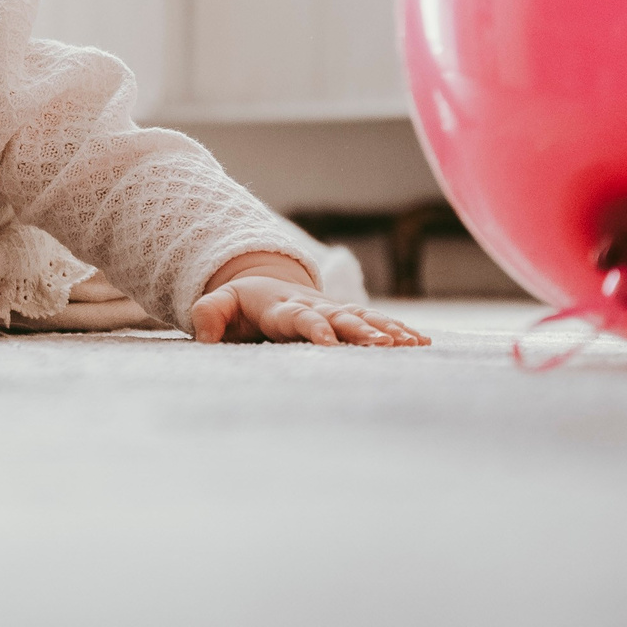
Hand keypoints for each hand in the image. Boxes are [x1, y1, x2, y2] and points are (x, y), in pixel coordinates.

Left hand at [190, 274, 430, 346]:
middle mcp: (314, 306)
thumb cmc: (240, 303)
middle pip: (341, 317)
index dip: (315, 329)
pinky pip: (376, 322)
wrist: (263, 282)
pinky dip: (398, 330)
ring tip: (411, 343)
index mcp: (283, 307)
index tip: (329, 343)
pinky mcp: (348, 316)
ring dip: (387, 330)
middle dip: (362, 330)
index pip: (301, 318)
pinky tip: (422, 343)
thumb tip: (204, 337)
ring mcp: (334, 310)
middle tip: (384, 344)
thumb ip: (208, 315)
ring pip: (364, 318)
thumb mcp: (217, 304)